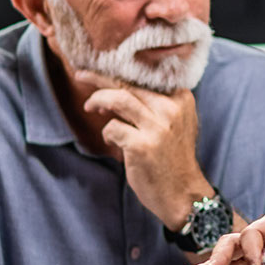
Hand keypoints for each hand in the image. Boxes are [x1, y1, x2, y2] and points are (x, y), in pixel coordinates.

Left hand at [75, 71, 211, 229]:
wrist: (183, 193)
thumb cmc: (173, 158)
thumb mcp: (176, 124)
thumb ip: (156, 105)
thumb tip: (121, 87)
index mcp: (181, 99)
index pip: (145, 77)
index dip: (119, 72)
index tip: (101, 71)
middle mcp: (171, 109)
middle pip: (128, 84)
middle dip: (100, 79)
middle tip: (81, 76)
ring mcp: (157, 127)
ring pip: (118, 99)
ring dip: (98, 100)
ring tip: (89, 107)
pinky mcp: (142, 145)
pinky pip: (112, 128)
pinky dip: (107, 133)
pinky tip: (111, 140)